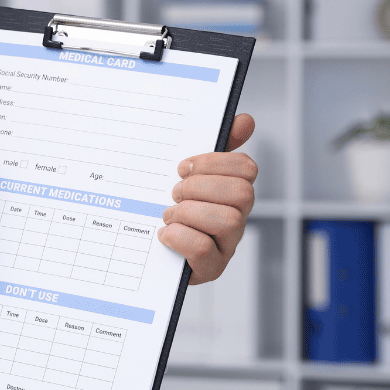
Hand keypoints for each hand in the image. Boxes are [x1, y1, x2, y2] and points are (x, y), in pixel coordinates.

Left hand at [161, 114, 257, 284]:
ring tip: (168, 216)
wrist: (142, 253)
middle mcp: (236, 218)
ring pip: (228, 221)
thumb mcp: (185, 176)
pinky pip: (205, 250)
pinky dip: (180, 238)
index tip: (183, 167)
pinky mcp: (210, 269)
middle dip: (200, 187)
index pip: (246, 168)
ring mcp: (226, 245)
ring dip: (189, 213)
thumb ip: (213, 149)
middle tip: (174, 193)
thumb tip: (245, 120)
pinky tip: (165, 234)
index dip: (215, 163)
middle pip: (242, 193)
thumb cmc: (169, 209)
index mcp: (231, 191)